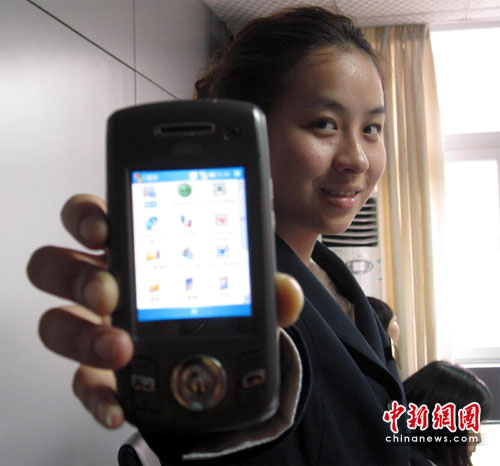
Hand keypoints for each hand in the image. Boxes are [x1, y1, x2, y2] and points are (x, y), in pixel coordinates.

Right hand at [27, 194, 302, 428]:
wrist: (218, 363)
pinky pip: (81, 384)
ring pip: (56, 323)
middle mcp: (106, 284)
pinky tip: (119, 404)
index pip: (92, 219)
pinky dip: (97, 396)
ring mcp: (97, 329)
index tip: (104, 227)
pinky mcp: (100, 374)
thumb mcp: (246, 292)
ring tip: (121, 346)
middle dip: (76, 275)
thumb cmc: (218, 308)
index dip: (85, 217)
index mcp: (135, 250)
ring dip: (80, 335)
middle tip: (111, 291)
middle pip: (57, 267)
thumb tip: (288, 293)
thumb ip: (266, 289)